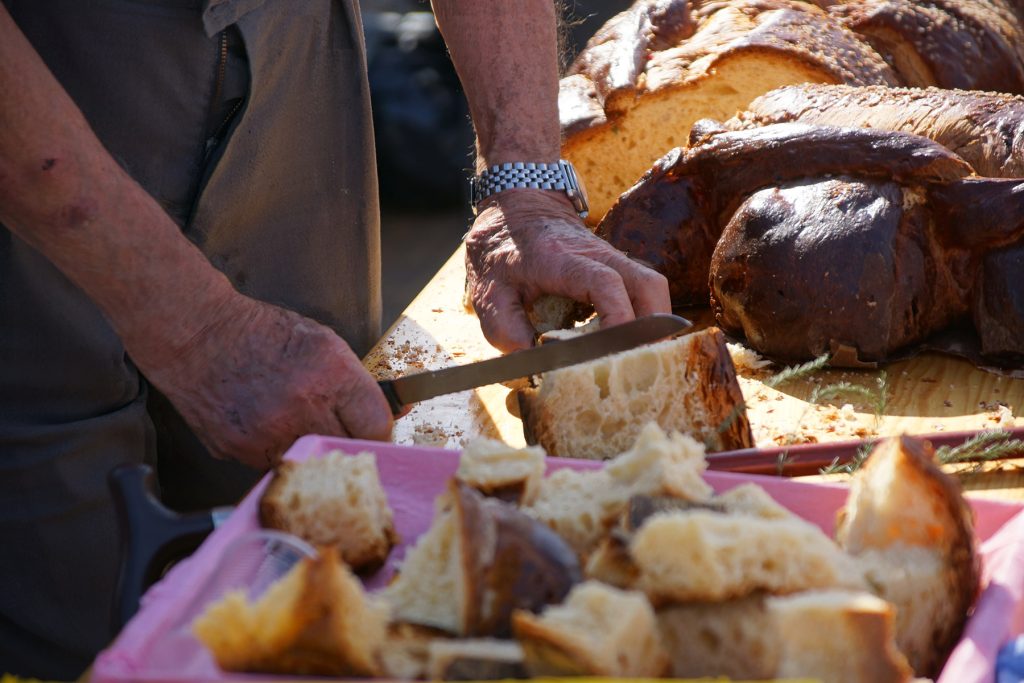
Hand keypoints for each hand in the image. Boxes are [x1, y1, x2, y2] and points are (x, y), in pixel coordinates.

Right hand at [142, 295, 393, 468]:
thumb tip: (399, 410)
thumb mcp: (323, 344)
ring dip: (310, 449)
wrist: (196, 335)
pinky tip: (266, 424)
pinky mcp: (241, 452)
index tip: (372, 430)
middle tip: (335, 428)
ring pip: (310, 463)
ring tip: (292, 420)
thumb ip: (358, 384)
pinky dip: (277, 451)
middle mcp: (302, 408)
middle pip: (347, 451)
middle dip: (347, 442)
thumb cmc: (261, 334)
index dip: (378, 430)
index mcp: (331, 375)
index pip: (377, 427)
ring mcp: (269, 435)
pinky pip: (274, 465)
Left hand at [465, 189, 671, 351]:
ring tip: (638, 355)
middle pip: (649, 285)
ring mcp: (611, 258)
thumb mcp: (488, 291)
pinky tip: (629, 341)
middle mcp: (596, 254)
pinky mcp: (616, 267)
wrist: (515, 211)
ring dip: (653, 322)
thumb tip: (531, 362)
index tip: (612, 352)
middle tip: (640, 361)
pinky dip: (645, 315)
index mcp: (562, 259)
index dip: (618, 319)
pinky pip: (643, 290)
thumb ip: (505, 328)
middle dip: (652, 327)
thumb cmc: (501, 251)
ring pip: (653, 286)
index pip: (606, 284)